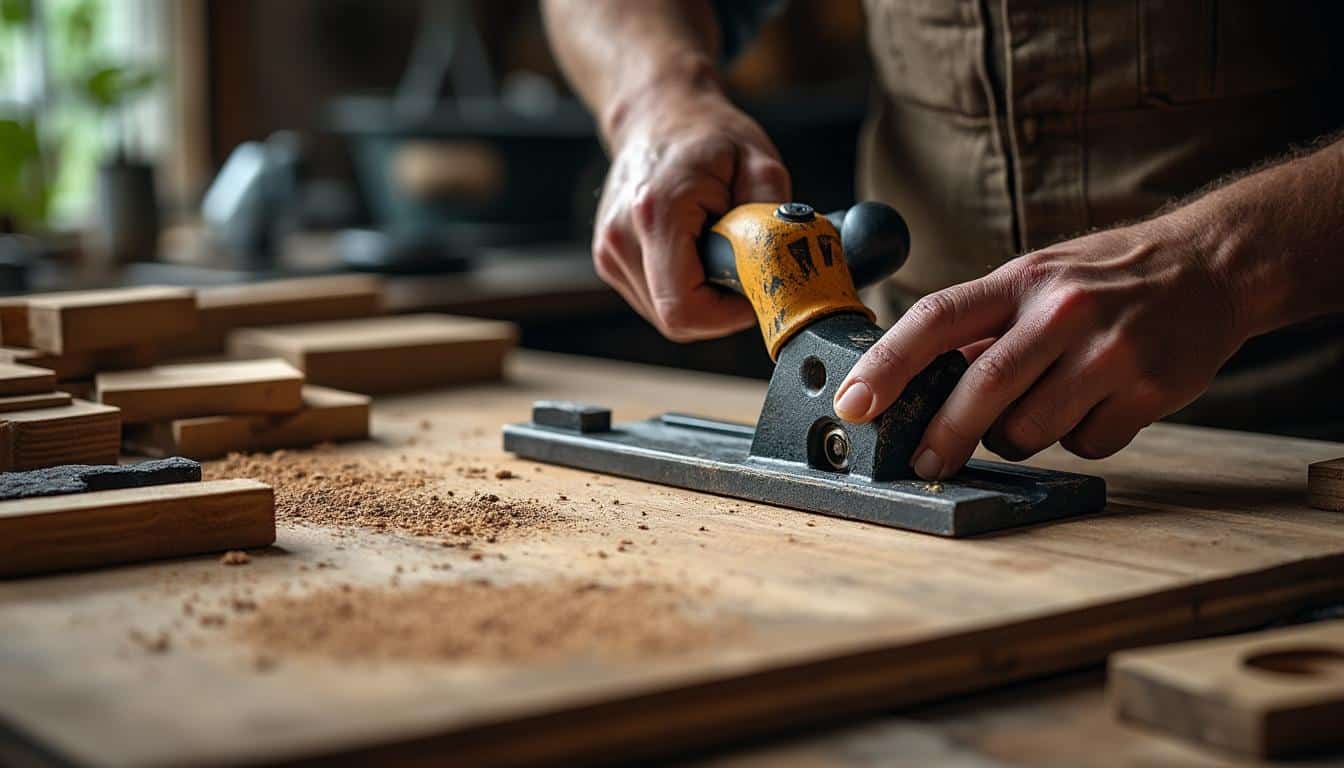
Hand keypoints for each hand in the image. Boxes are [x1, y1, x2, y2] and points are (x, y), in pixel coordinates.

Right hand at [594, 85, 790, 340]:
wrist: (657, 114)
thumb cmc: (709, 135)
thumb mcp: (760, 164)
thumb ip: (773, 222)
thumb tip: (782, 270)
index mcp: (657, 213)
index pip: (684, 310)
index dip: (727, 315)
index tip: (752, 287)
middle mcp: (621, 238)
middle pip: (676, 319)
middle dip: (718, 305)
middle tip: (740, 263)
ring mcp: (609, 252)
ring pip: (666, 315)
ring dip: (701, 297)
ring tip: (715, 248)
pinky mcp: (609, 260)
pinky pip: (655, 300)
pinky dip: (684, 287)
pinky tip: (694, 250)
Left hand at [832, 216, 1249, 478]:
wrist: (1212, 266)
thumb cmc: (1102, 280)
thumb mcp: (1034, 281)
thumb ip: (980, 330)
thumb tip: (912, 388)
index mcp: (1019, 280)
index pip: (935, 319)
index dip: (886, 366)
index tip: (852, 405)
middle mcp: (1062, 311)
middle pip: (982, 388)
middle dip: (943, 436)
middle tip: (924, 462)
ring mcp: (1110, 351)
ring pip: (1031, 430)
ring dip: (1017, 437)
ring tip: (1042, 404)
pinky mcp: (1150, 389)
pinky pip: (1086, 444)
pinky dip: (1078, 437)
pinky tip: (1096, 403)